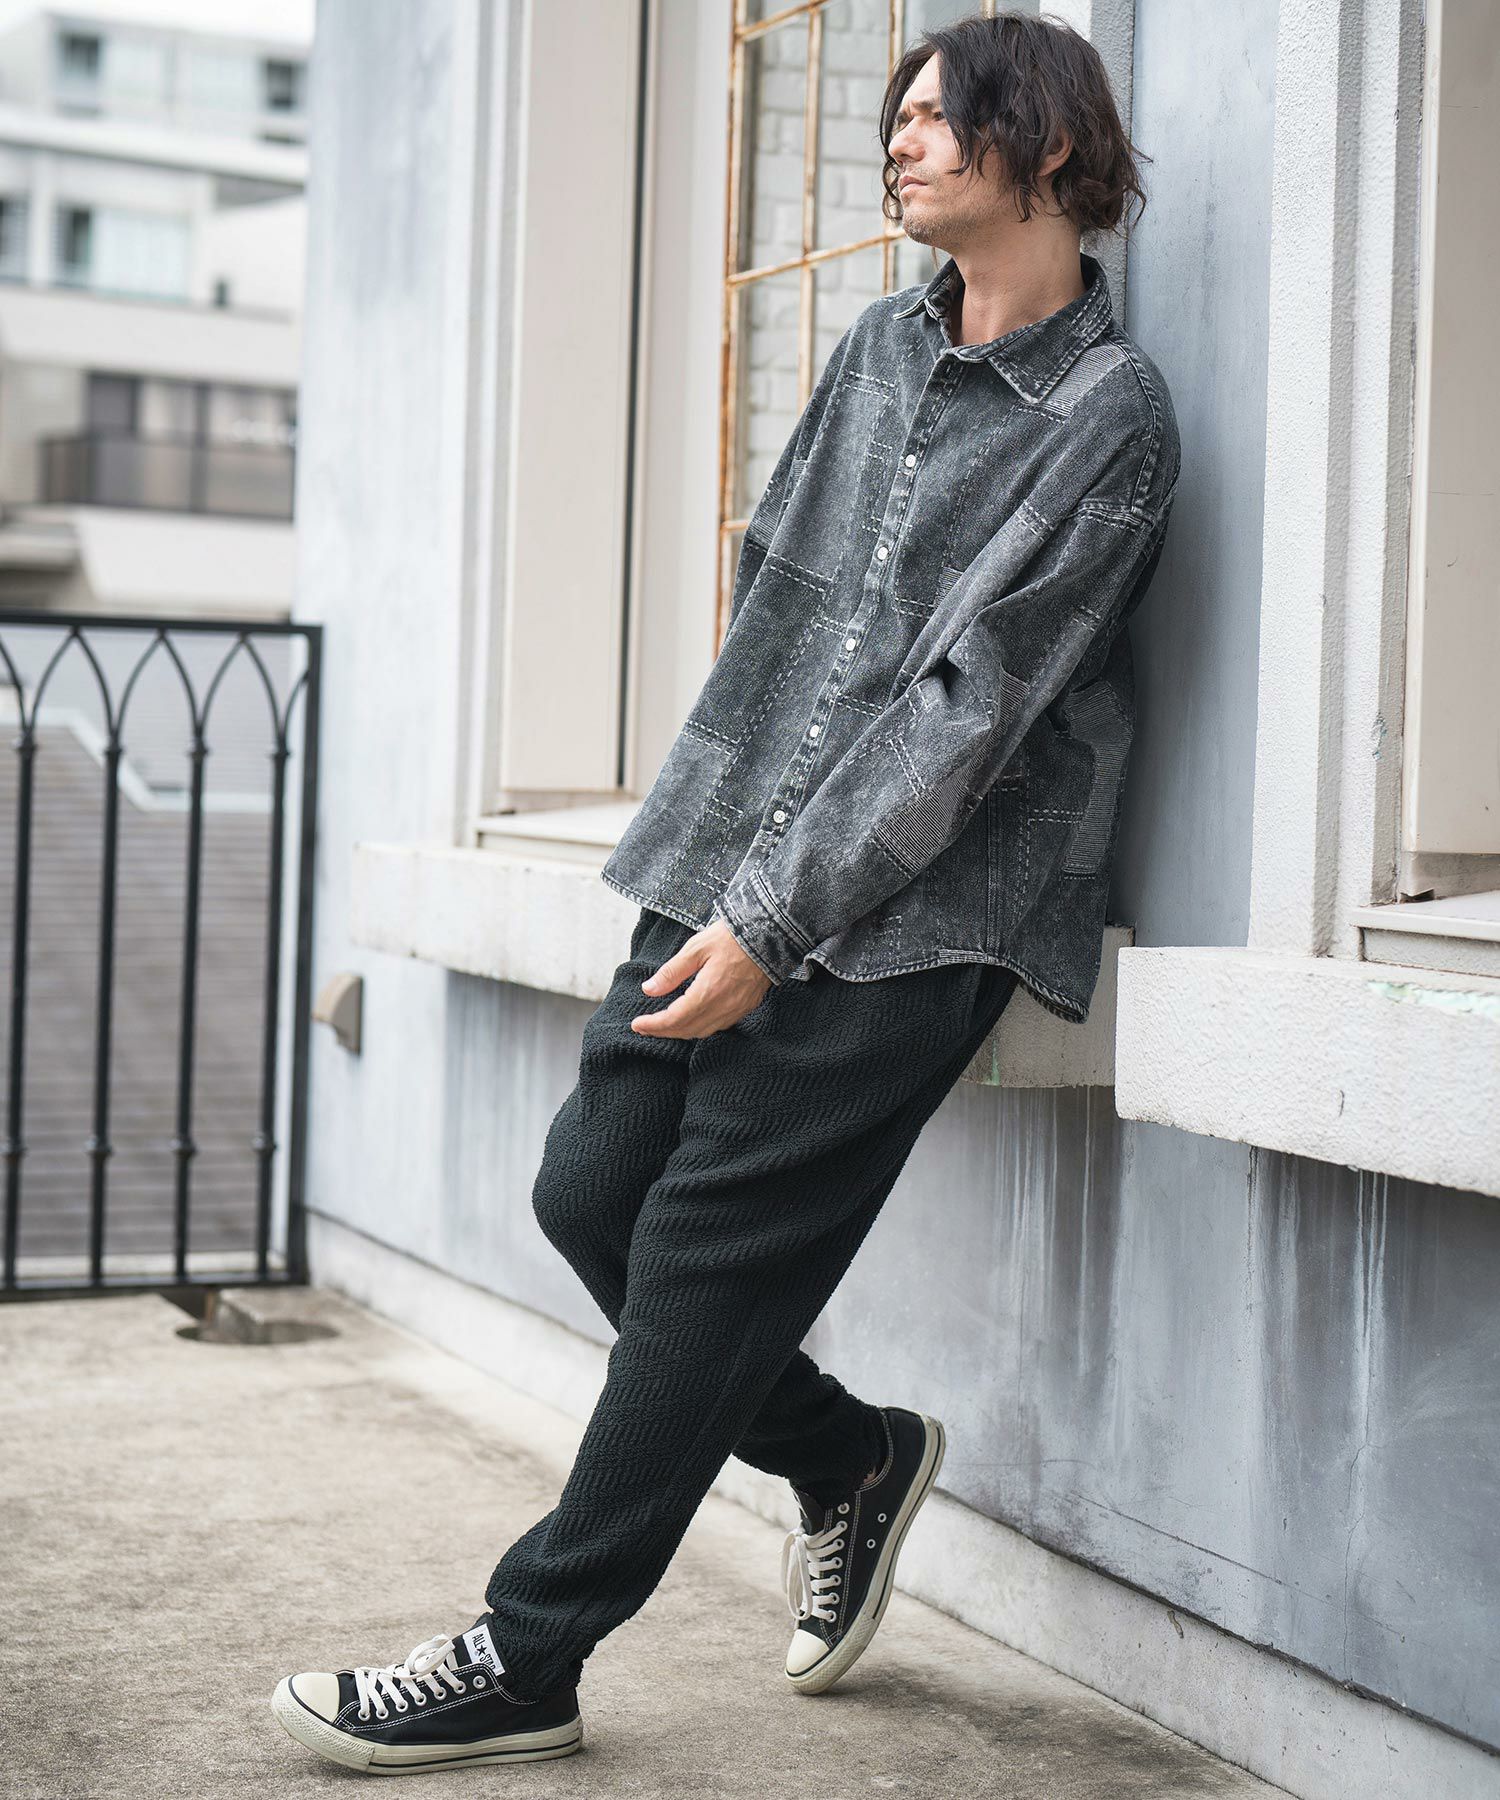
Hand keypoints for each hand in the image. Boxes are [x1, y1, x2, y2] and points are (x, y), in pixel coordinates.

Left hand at [630, 918, 772, 1037]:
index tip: (637, 1024)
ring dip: (681, 1032)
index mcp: (708, 992)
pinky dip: (700, 1027)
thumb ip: (671, 972)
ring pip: (703, 1031)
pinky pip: (719, 1026)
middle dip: (663, 1031)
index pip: (674, 1018)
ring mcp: (737, 1009)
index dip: (654, 1025)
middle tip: (645, 1027)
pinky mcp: (746, 1007)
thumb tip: (648, 990)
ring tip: (663, 1026)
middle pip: (687, 1030)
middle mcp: (723, 1006)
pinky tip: (692, 1019)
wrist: (770, 934)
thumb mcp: (695, 948)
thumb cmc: (731, 937)